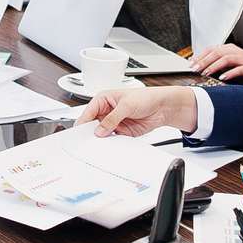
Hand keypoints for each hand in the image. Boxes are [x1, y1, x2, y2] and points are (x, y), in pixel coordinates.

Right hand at [81, 85, 197, 137]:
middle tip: (88, 142)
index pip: (88, 113)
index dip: (83, 124)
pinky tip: (110, 146)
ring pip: (101, 134)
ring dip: (101, 140)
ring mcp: (113, 122)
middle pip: (92, 125)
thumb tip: (100, 130)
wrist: (162, 107)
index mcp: (103, 100)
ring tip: (99, 145)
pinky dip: (111, 144)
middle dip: (91, 133)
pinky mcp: (121, 132)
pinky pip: (112, 140)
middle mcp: (106, 111)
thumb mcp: (126, 105)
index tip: (80, 134)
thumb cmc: (146, 97)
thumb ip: (112, 119)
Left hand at [192, 43, 242, 82]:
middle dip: (204, 61)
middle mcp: (235, 51)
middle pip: (216, 52)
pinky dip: (230, 73)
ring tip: (205, 73)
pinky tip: (222, 78)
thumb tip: (200, 69)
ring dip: (214, 66)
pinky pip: (239, 69)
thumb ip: (217, 65)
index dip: (200, 56)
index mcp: (229, 49)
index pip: (211, 49)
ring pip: (226, 58)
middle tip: (194, 69)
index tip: (190, 64)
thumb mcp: (230, 65)